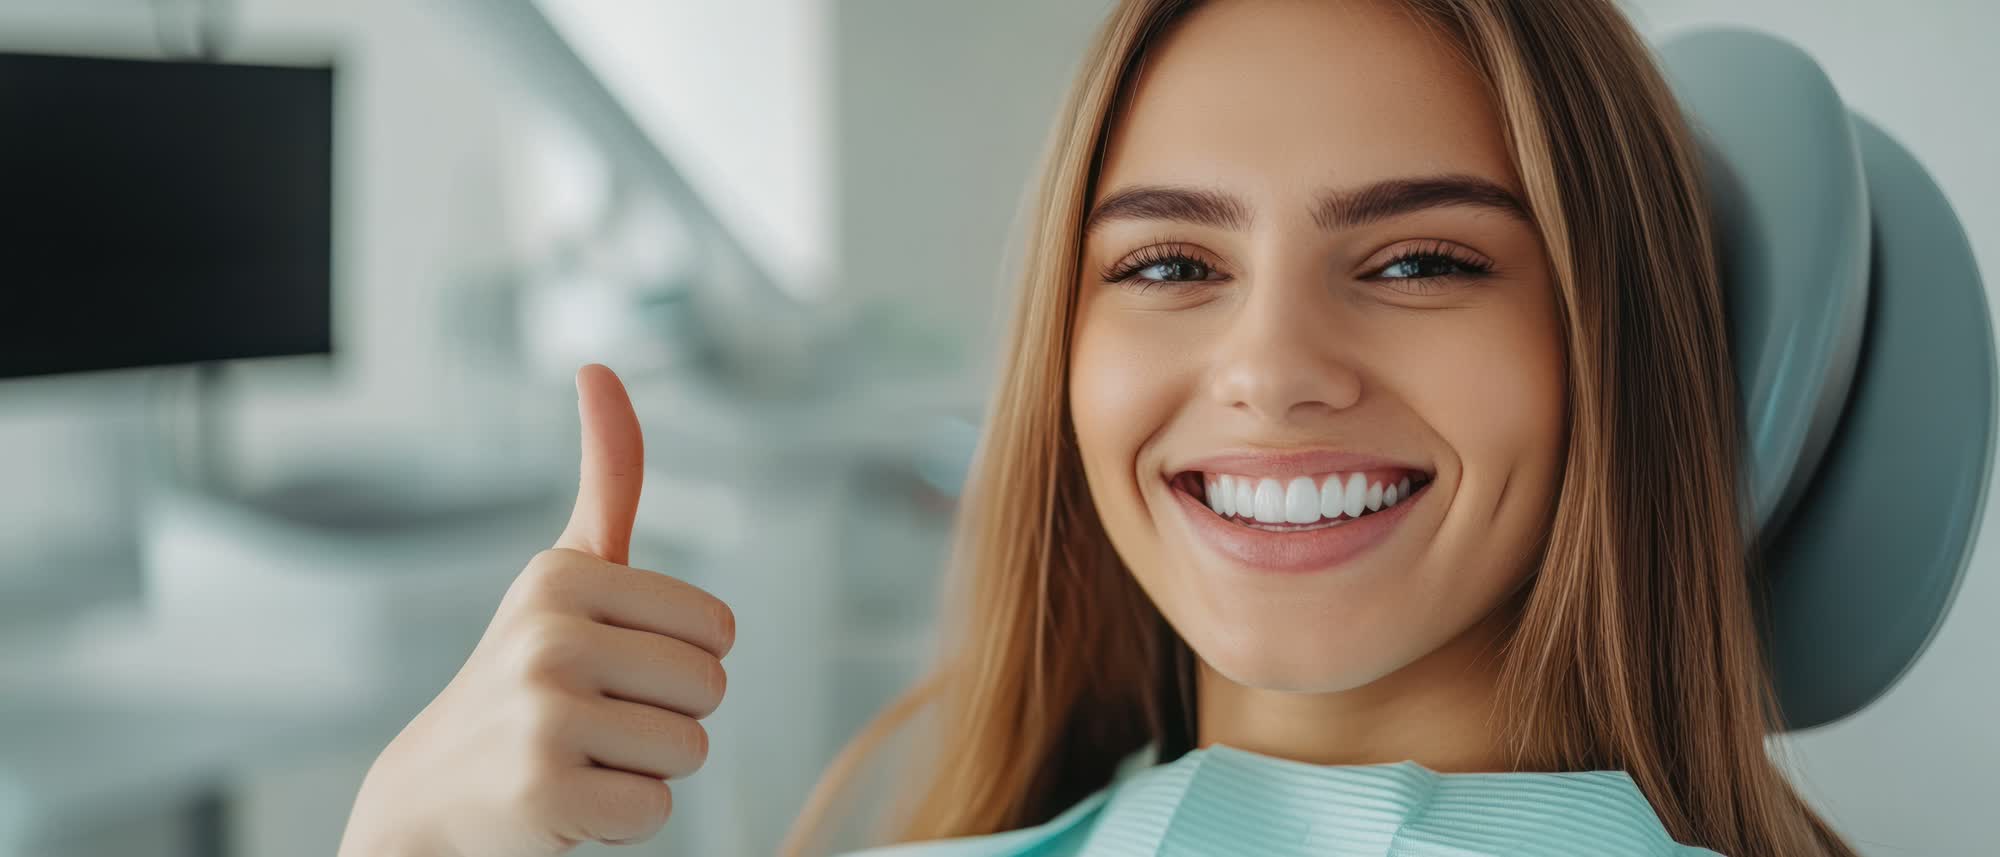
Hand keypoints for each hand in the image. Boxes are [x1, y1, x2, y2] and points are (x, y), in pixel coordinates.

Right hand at [338, 364, 735, 856]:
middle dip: (664, 718)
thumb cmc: (526, 677)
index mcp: (562, 574)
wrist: (431, 797)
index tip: (608, 666)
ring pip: (688, 751)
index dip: (679, 661)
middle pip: (710, 689)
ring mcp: (541, 713)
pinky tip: (564, 803)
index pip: (718, 629)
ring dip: (643, 769)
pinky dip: (620, 822)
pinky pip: (656, 812)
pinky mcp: (543, 791)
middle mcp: (546, 634)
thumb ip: (608, 478)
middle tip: (591, 721)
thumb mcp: (565, 573)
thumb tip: (599, 367)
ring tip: (577, 757)